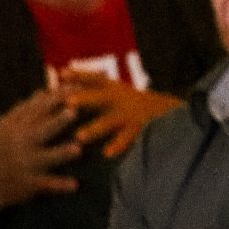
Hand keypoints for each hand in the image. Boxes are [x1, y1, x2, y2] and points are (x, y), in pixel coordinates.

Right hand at [0, 89, 82, 215]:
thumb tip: (43, 91)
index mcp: (14, 126)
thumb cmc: (2, 150)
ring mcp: (23, 164)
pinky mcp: (27, 183)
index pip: (37, 108)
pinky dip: (59, 185)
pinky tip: (75, 185)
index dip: (57, 97)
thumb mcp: (7, 128)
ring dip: (60, 154)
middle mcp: (18, 143)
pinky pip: (45, 184)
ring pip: (44, 158)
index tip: (77, 87)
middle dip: (56, 121)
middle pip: (40, 130)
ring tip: (77, 150)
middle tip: (74, 112)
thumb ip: (26, 110)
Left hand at [60, 72, 183, 157]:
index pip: (94, 79)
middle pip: (100, 98)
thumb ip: (90, 86)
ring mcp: (130, 115)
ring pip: (109, 122)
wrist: (166, 111)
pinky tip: (107, 153)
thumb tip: (62, 75)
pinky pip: (127, 138)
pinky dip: (117, 145)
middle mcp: (121, 99)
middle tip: (68, 101)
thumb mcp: (114, 90)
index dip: (79, 76)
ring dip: (95, 128)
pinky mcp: (139, 129)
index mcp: (112, 89)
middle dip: (85, 99)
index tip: (62, 74)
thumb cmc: (129, 102)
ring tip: (80, 136)